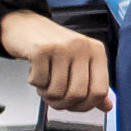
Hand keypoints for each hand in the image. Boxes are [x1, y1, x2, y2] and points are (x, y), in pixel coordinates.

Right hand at [0, 5, 114, 109]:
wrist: (25, 24)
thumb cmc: (52, 45)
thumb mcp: (78, 61)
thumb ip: (93, 83)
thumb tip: (106, 106)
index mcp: (96, 51)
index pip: (99, 91)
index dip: (85, 106)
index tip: (75, 105)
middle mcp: (81, 47)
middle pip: (78, 94)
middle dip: (62, 103)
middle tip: (54, 98)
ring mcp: (61, 47)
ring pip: (57, 91)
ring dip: (46, 94)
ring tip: (44, 83)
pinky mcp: (40, 49)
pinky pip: (39, 81)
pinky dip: (35, 83)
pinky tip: (35, 72)